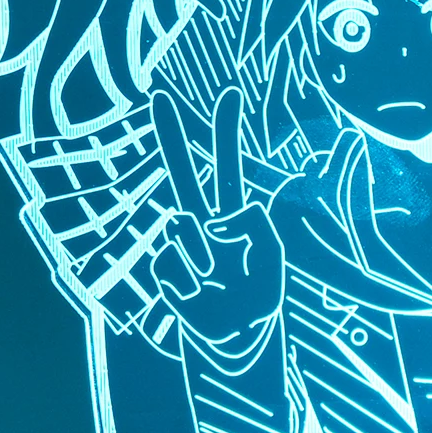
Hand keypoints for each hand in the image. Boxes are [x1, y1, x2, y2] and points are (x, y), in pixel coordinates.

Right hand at [150, 87, 283, 347]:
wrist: (237, 338)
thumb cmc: (259, 296)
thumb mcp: (272, 256)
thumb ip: (253, 224)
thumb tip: (212, 216)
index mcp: (233, 216)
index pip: (229, 167)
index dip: (228, 132)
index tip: (229, 94)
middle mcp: (204, 224)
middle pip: (184, 173)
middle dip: (172, 135)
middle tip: (159, 95)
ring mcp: (182, 245)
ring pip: (185, 228)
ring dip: (205, 257)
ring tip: (217, 281)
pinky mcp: (165, 268)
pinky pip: (173, 261)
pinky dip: (189, 281)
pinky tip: (197, 294)